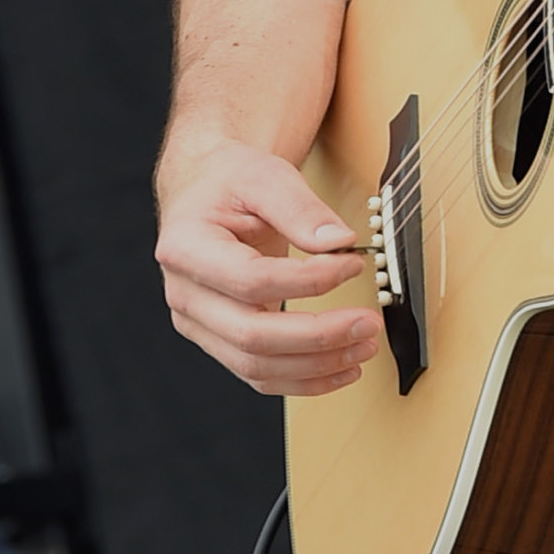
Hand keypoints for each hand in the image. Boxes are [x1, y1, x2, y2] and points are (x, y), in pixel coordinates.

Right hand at [154, 138, 380, 395]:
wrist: (206, 190)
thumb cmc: (229, 181)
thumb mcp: (264, 175)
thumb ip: (300, 208)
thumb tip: (340, 241)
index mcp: (186, 248)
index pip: (252, 280)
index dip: (309, 281)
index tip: (353, 264)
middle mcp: (185, 294)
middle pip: (252, 336)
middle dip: (319, 337)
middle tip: (368, 323)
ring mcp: (198, 323)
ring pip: (256, 366)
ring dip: (317, 365)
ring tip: (363, 347)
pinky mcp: (218, 339)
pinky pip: (259, 373)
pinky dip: (303, 378)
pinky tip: (341, 367)